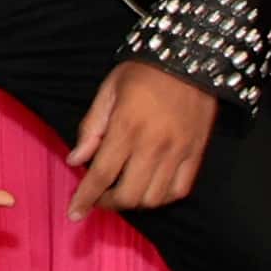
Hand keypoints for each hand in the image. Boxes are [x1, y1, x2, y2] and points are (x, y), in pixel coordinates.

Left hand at [67, 56, 214, 214]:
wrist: (191, 57)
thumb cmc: (145, 71)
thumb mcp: (109, 90)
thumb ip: (91, 127)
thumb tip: (75, 160)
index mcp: (127, 126)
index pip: (101, 174)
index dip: (85, 198)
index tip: (75, 213)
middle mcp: (153, 144)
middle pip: (127, 194)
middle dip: (108, 203)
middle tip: (98, 198)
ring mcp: (177, 151)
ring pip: (153, 198)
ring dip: (134, 203)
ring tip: (123, 192)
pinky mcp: (195, 153)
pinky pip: (179, 190)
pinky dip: (162, 198)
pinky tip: (150, 188)